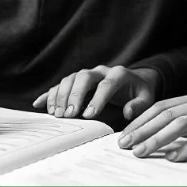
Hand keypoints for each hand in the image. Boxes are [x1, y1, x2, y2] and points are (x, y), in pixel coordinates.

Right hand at [32, 65, 158, 120]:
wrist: (134, 80)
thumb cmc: (140, 91)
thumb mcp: (147, 98)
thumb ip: (138, 105)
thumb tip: (127, 112)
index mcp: (118, 74)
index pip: (106, 85)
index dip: (97, 99)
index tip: (88, 115)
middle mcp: (100, 71)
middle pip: (83, 77)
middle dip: (74, 96)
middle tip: (68, 115)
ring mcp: (87, 74)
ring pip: (70, 79)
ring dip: (61, 96)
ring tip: (57, 114)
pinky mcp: (77, 81)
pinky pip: (60, 85)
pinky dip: (49, 94)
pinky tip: (39, 104)